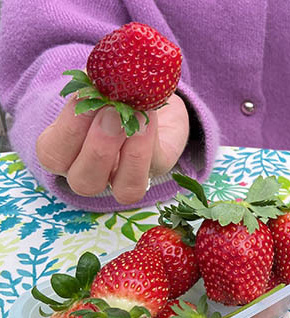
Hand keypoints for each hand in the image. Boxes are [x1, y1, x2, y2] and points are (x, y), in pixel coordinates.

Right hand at [36, 93, 188, 204]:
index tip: (83, 98)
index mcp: (65, 151)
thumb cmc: (109, 89)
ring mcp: (127, 177)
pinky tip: (150, 118)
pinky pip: (154, 168)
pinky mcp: (159, 170)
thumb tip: (96, 77)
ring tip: (135, 115)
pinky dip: (150, 143)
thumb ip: (91, 84)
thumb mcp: (95, 83)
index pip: (53, 154)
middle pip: (84, 181)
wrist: (147, 91)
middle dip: (98, 148)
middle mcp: (93, 172)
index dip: (68, 130)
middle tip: (110, 112)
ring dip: (131, 154)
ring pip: (125, 190)